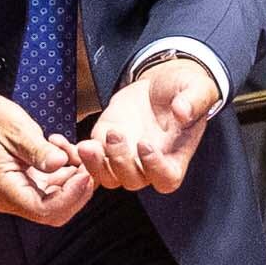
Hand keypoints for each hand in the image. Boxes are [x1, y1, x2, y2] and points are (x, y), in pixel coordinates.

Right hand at [0, 88, 91, 227]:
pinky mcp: (27, 185)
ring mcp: (19, 194)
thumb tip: (60, 163)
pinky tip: (64, 152)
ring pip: (58, 202)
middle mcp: (10, 199)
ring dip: (73, 180)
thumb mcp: (17, 130)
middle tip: (88, 166)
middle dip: (76, 192)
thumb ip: (39, 150)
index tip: (85, 174)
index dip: (69, 196)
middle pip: (54, 213)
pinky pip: (54, 189)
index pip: (43, 209)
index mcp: (3, 189)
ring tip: (72, 150)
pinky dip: (66, 174)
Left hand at [82, 57, 220, 194]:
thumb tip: (182, 111)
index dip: (155, 168)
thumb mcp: (197, 88)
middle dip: (120, 161)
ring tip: (87, 145)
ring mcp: (123, 157)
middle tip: (115, 134)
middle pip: (132, 180)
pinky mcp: (103, 145)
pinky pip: (88, 162)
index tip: (145, 144)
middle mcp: (148, 164)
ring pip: (106, 177)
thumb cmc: (183, 89)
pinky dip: (77, 156)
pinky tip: (68, 143)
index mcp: (175, 156)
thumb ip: (194, 100)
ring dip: (95, 165)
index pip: (166, 179)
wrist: (159, 83)